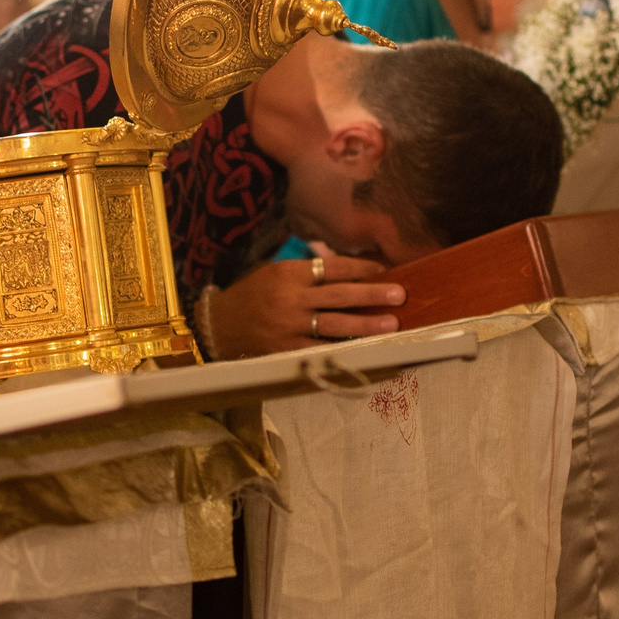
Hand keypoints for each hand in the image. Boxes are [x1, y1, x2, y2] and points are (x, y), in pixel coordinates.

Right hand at [205, 252, 405, 359]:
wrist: (218, 326)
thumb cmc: (251, 295)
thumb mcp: (274, 273)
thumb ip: (306, 272)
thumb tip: (347, 271)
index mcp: (288, 273)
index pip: (332, 268)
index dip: (360, 269)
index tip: (383, 270)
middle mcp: (290, 299)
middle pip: (338, 295)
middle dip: (372, 295)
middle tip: (399, 294)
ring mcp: (289, 327)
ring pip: (334, 325)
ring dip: (366, 324)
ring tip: (391, 324)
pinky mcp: (286, 350)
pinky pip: (320, 348)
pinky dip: (344, 347)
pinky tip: (364, 347)